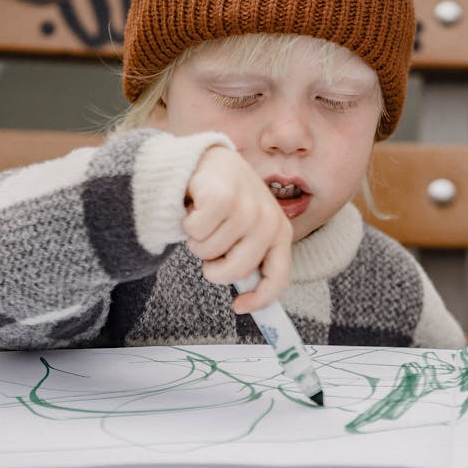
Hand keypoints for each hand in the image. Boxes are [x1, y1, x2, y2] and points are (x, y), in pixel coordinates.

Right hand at [184, 146, 291, 312]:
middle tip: (209, 246)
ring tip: (205, 217)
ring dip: (198, 240)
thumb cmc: (226, 202)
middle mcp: (268, 220)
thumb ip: (251, 257)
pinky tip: (196, 204)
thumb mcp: (246, 229)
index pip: (278, 276)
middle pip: (235, 271)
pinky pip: (195, 233)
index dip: (260, 298)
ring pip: (208, 252)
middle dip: (214, 267)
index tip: (240, 307)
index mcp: (280, 231)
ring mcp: (246, 208)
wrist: (207, 161)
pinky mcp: (222, 198)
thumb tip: (248, 300)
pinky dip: (187, 223)